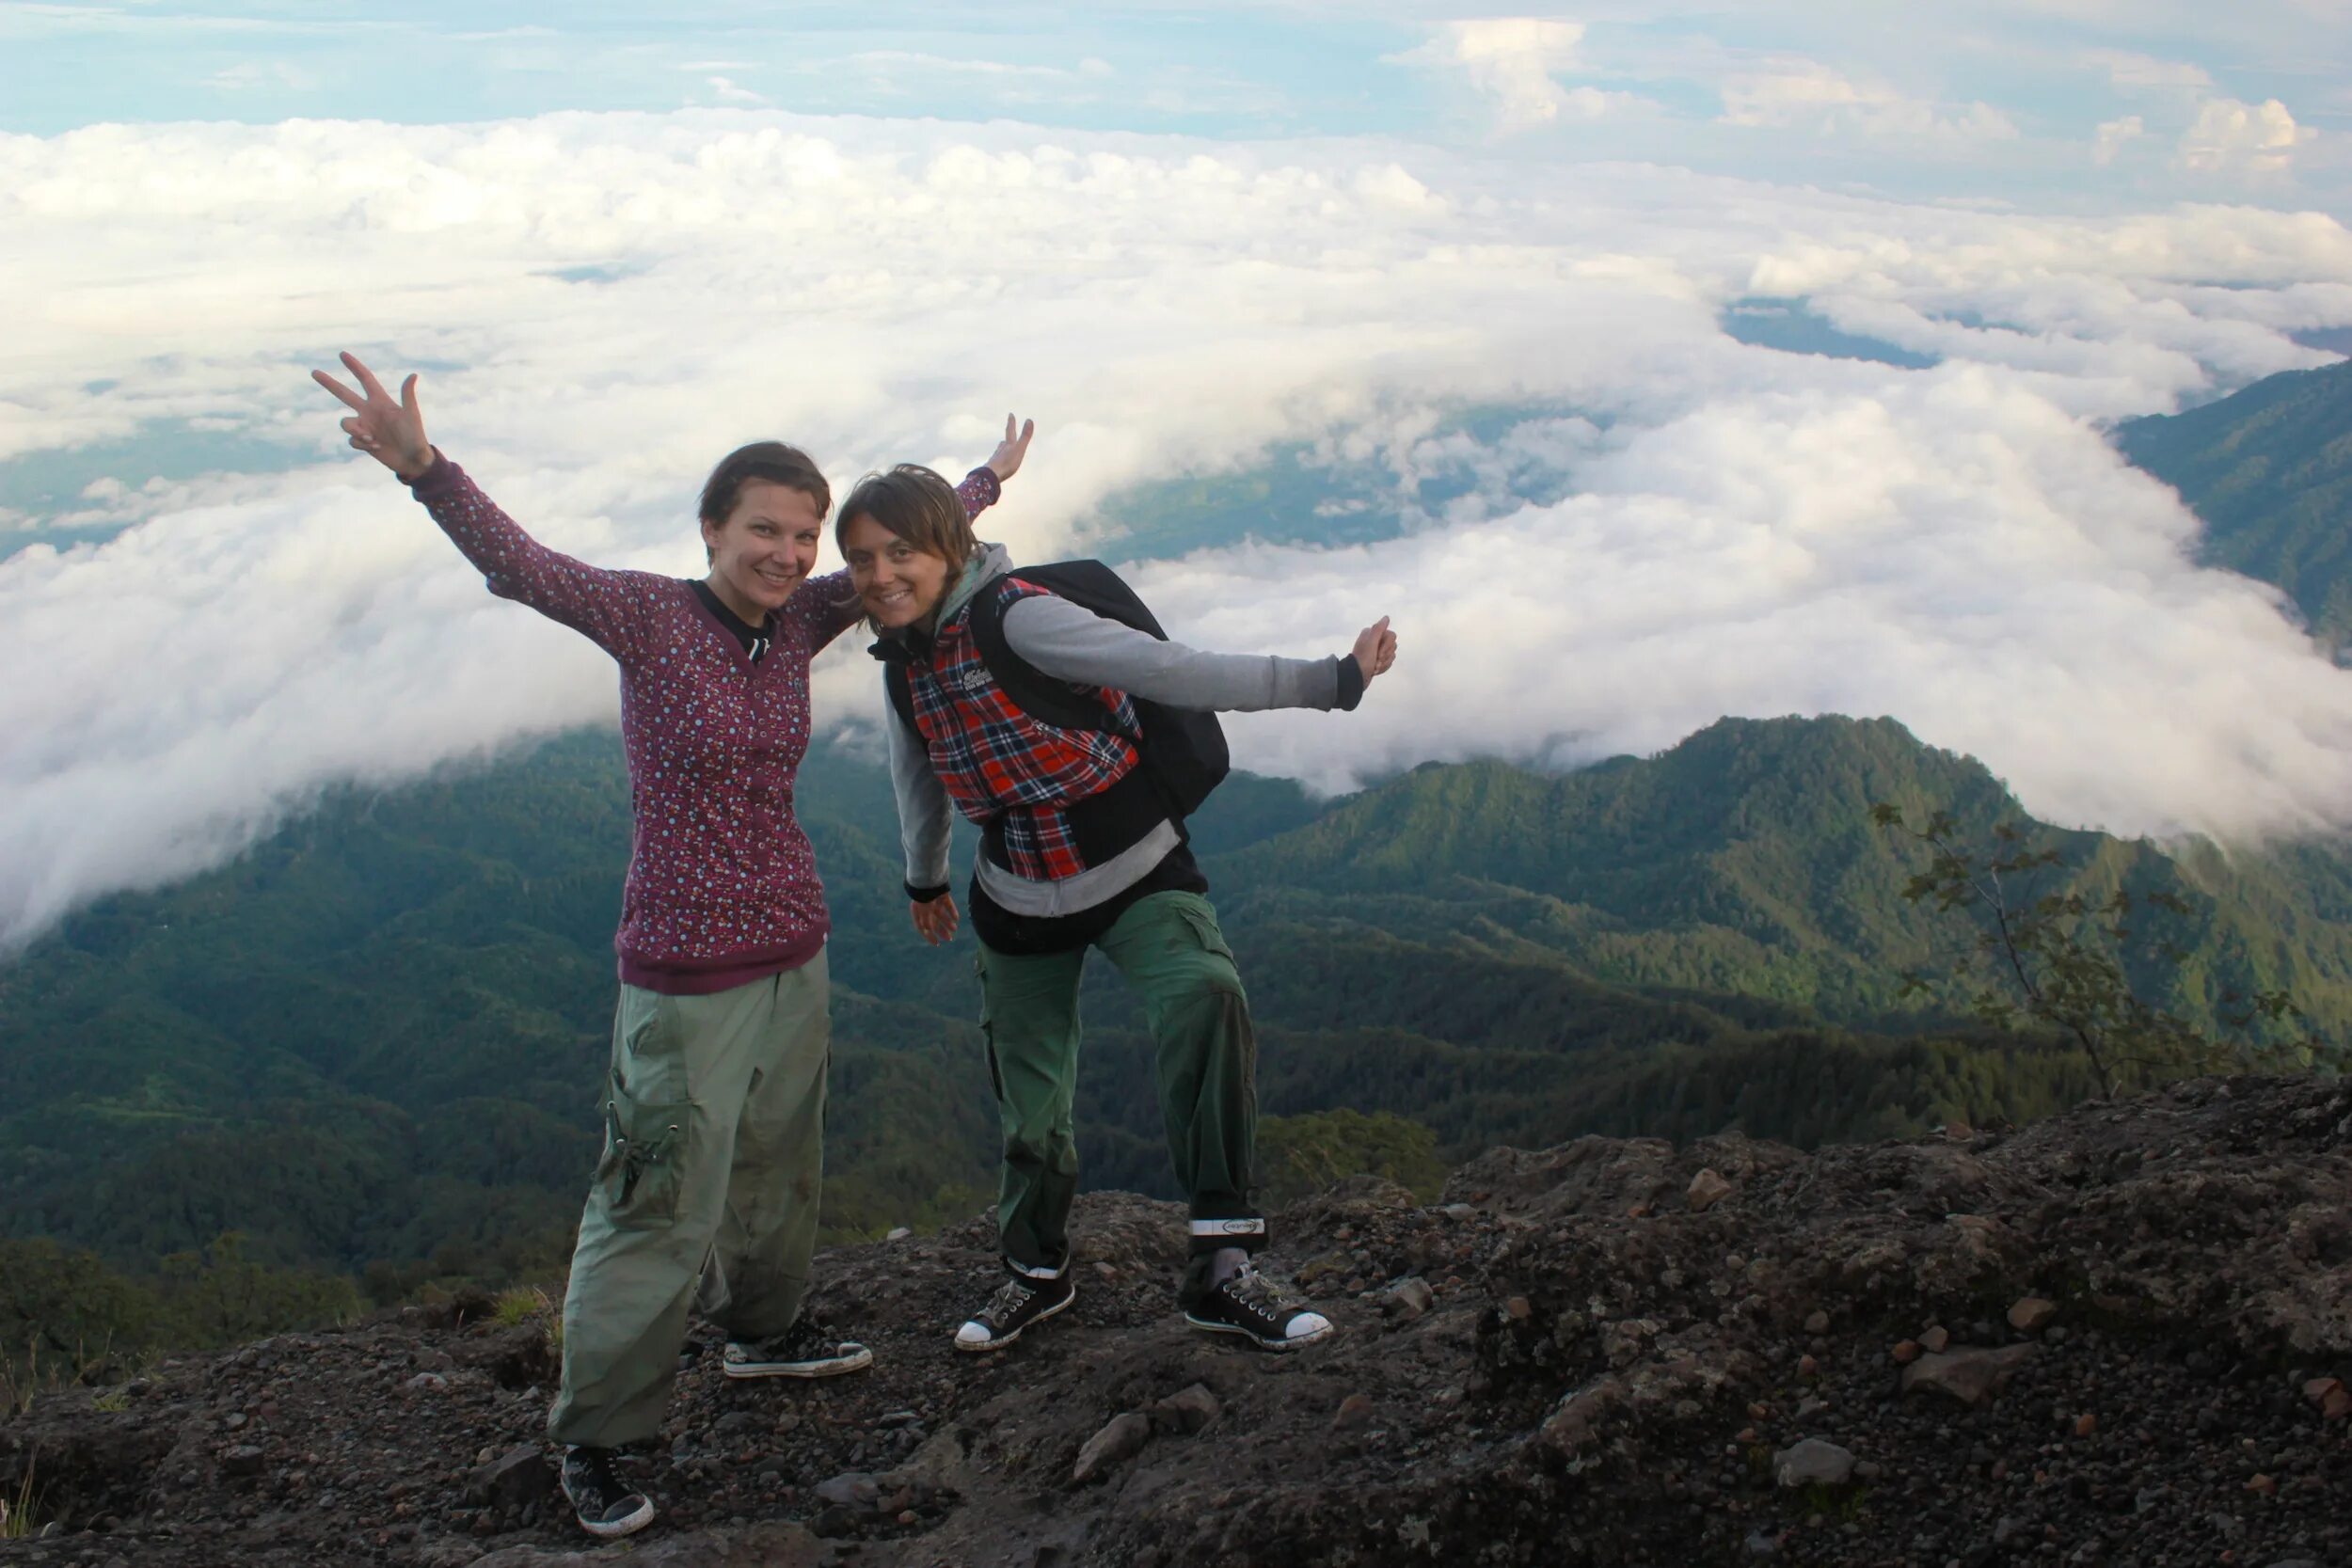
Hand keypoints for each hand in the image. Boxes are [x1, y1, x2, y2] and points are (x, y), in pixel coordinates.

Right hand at [312, 351, 432, 480]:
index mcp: (381, 401)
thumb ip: (408, 395)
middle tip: (314, 372)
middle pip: (344, 394)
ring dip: (357, 432)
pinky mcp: (363, 442)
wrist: (413, 461)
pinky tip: (378, 448)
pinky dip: (363, 445)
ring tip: (373, 440)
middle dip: (329, 383)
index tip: (342, 354)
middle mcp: (369, 411)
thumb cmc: (416, 436)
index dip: (354, 366)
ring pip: (346, 423)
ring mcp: (365, 426)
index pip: (365, 379)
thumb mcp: (411, 415)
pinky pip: (352, 440)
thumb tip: (413, 375)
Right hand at [911, 892, 959, 944]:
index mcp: (917, 912)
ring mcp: (934, 900)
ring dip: (948, 922)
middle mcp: (925, 907)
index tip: (937, 944)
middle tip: (950, 939)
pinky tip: (956, 919)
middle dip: (941, 931)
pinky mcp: (942, 895)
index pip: (922, 927)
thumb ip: (926, 921)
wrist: (929, 877)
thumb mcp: (924, 911)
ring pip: (941, 914)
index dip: (929, 936)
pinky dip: (952, 912)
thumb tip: (928, 930)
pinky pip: (947, 905)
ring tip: (955, 928)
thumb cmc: (924, 896)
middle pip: (933, 922)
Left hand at [985, 414, 1034, 484]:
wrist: (991, 476)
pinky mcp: (992, 469)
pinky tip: (997, 464)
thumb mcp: (1019, 449)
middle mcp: (1000, 451)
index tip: (1010, 414)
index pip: (1010, 431)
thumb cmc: (1007, 464)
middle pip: (1003, 442)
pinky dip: (997, 460)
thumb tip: (1029, 419)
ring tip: (1002, 447)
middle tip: (1007, 432)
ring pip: (999, 451)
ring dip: (1001, 448)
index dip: (1011, 423)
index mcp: (1008, 446)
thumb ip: (1025, 436)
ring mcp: (995, 459)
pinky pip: (995, 462)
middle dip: (1006, 437)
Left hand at [1352, 615, 1397, 687]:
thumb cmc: (1363, 660)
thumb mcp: (1370, 643)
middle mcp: (1374, 640)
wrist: (1356, 678)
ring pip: (1392, 654)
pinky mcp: (1378, 660)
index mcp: (1371, 634)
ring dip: (1384, 663)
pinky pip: (1389, 662)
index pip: (1391, 635)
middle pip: (1393, 645)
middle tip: (1376, 661)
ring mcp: (1376, 651)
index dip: (1387, 645)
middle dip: (1386, 656)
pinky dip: (1384, 667)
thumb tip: (1386, 617)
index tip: (1378, 653)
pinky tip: (1375, 671)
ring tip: (1374, 668)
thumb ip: (1378, 629)